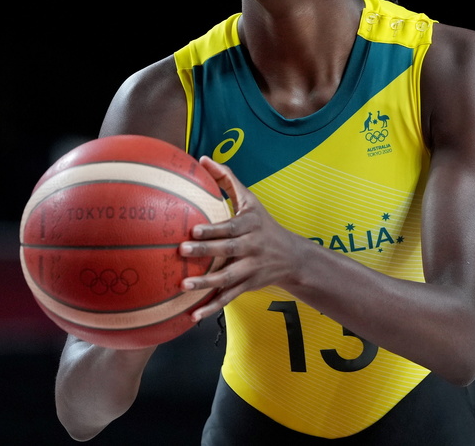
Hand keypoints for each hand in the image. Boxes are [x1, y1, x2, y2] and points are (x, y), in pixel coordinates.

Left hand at [178, 156, 307, 322]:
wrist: (292, 257)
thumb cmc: (263, 223)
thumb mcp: (251, 201)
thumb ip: (227, 180)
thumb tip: (203, 159)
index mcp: (251, 225)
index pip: (231, 227)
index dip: (214, 229)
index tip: (193, 228)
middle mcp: (252, 247)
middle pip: (227, 250)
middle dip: (205, 251)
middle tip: (182, 250)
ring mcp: (250, 269)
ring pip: (227, 278)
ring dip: (206, 284)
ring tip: (184, 285)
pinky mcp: (247, 286)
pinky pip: (228, 298)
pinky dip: (211, 308)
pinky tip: (193, 316)